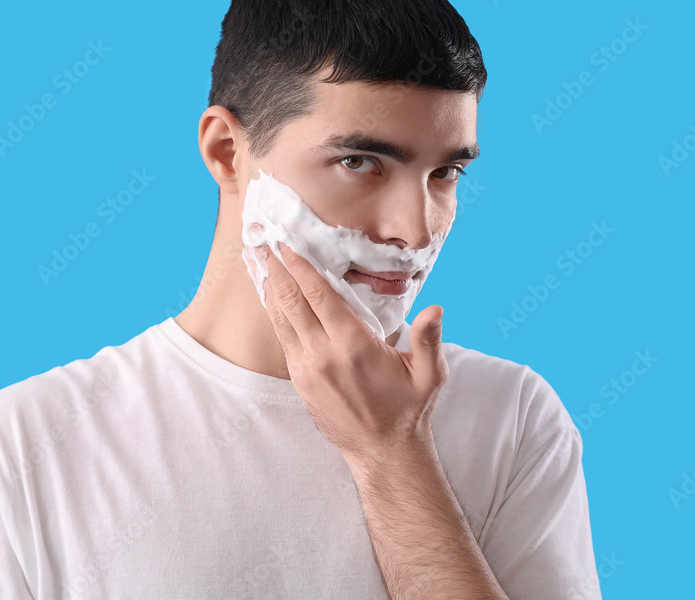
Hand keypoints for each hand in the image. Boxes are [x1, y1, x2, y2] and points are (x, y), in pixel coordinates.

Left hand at [247, 242, 448, 468]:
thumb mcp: (429, 374)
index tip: (287, 244)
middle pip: (291, 301)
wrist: (382, 453)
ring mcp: (307, 369)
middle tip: (260, 241)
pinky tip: (271, 297)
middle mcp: (324, 354)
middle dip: (274, 269)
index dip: (300, 267)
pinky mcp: (300, 381)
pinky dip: (275, 314)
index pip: (319, 296)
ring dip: (268, 288)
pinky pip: (283, 339)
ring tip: (258, 261)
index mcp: (353, 345)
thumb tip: (436, 309)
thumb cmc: (408, 409)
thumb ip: (429, 339)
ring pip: (280, 319)